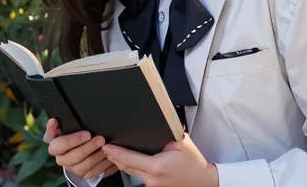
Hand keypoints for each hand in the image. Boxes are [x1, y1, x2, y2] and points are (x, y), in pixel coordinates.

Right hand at [43, 118, 118, 179]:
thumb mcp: (64, 127)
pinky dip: (102, 165)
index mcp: (55, 146)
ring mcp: (72, 168)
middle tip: (101, 139)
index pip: (59, 145)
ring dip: (97, 156)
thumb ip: (58, 124)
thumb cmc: (70, 133)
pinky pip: (93, 172)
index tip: (87, 134)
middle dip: (89, 147)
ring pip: (84, 166)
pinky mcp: (82, 175)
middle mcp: (62, 159)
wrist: (76, 148)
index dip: (73, 140)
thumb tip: (53, 121)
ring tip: (106, 147)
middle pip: (74, 156)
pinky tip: (109, 157)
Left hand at [102, 133, 218, 186]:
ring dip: (120, 163)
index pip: (130, 158)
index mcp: (157, 166)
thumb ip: (164, 135)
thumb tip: (152, 126)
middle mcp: (152, 178)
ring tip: (111, 153)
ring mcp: (152, 185)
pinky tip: (125, 162)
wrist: (202, 181)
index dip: (116, 152)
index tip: (107, 146)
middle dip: (114, 157)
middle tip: (104, 147)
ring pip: (130, 173)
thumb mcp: (180, 142)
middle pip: (126, 167)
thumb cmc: (193, 161)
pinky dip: (129, 168)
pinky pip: (138, 177)